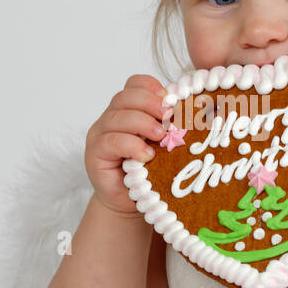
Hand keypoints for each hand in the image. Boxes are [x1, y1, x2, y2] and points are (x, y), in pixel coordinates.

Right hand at [85, 74, 172, 217]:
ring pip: (117, 117)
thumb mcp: (162, 145)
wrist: (128, 203)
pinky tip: (147, 155)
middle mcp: (110, 118)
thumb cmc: (149, 172)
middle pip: (125, 97)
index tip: (170, 100)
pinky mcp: (94, 154)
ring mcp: (99, 135)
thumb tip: (193, 112)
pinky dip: (131, 145)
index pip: (134, 84)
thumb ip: (168, 127)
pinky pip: (111, 141)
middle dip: (150, 103)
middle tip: (168, 118)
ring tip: (161, 136)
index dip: (151, 87)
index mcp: (127, 109)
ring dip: (142, 123)